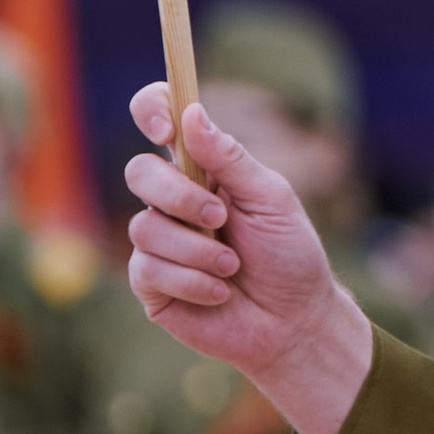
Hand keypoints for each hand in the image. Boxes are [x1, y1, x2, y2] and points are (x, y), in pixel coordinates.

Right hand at [124, 87, 374, 433]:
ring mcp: (158, 242)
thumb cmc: (289, 255)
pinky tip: (220, 293)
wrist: (294, 322)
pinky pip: (148, 269)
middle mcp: (172, 201)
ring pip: (144, 226)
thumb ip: (231, 159)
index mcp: (202, 170)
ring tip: (233, 267)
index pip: (160, 120)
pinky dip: (192, 281)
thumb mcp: (271, 199)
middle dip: (178, 196)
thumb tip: (191, 113)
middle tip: (221, 218)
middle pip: (139, 172)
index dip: (151, 111)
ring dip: (197, 250)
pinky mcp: (151, 284)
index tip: (167, 131)